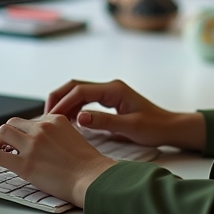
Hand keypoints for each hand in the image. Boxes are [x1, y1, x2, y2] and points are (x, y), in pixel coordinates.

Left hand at [0, 113, 114, 207]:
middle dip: (2, 134)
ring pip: (2, 133)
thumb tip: (45, 145)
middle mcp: (42, 128)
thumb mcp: (74, 138)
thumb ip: (57, 136)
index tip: (13, 140)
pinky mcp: (25, 164)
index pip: (29, 121)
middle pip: (12, 124)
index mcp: (55, 120)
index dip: (19, 132)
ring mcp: (32, 145)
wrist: (92, 178)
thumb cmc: (88, 165)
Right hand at [45, 79, 206, 152]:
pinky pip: (84, 100)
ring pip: (78, 92)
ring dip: (63, 103)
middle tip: (45, 116)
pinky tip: (66, 121)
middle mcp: (109, 87)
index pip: (81, 90)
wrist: (169, 127)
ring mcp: (109, 93)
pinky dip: (72, 107)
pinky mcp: (109, 101)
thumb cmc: (154, 127)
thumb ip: (105, 122)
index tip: (51, 118)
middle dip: (58, 98)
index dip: (63, 103)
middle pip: (75, 86)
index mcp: (114, 89)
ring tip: (52, 120)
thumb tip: (80, 118)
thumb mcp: (130, 127)